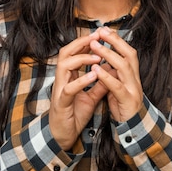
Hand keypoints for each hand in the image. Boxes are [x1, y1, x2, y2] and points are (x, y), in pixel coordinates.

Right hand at [49, 32, 107, 150]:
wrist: (62, 136)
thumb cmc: (74, 114)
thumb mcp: (91, 97)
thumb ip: (100, 84)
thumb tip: (112, 70)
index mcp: (68, 76)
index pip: (74, 52)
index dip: (86, 42)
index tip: (100, 33)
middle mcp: (62, 80)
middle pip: (65, 53)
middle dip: (81, 43)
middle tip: (97, 36)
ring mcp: (59, 90)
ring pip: (63, 66)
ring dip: (81, 59)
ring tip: (97, 56)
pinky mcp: (61, 103)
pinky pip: (69, 88)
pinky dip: (81, 80)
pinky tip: (93, 75)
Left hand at [90, 27, 143, 122]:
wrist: (133, 128)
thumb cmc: (123, 107)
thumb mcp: (118, 87)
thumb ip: (113, 74)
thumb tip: (104, 61)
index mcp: (133, 75)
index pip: (128, 52)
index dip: (117, 40)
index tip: (105, 30)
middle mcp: (135, 79)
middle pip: (129, 54)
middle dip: (115, 41)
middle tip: (101, 31)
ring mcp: (133, 89)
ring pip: (123, 67)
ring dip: (108, 54)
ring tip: (95, 45)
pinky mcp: (128, 101)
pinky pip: (117, 86)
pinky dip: (106, 76)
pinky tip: (96, 69)